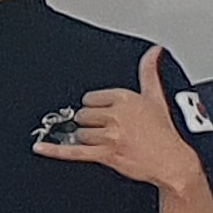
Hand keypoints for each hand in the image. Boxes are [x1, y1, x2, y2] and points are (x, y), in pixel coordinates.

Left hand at [33, 48, 207, 194]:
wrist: (173, 161)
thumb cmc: (164, 132)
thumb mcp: (156, 97)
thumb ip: (149, 71)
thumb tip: (154, 51)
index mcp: (125, 98)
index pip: (91, 98)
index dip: (97, 108)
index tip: (107, 115)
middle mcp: (116, 115)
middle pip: (83, 115)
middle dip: (92, 124)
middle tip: (109, 131)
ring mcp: (110, 136)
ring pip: (80, 133)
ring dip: (88, 139)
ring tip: (107, 143)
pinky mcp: (106, 154)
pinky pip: (74, 151)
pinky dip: (55, 150)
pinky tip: (40, 147)